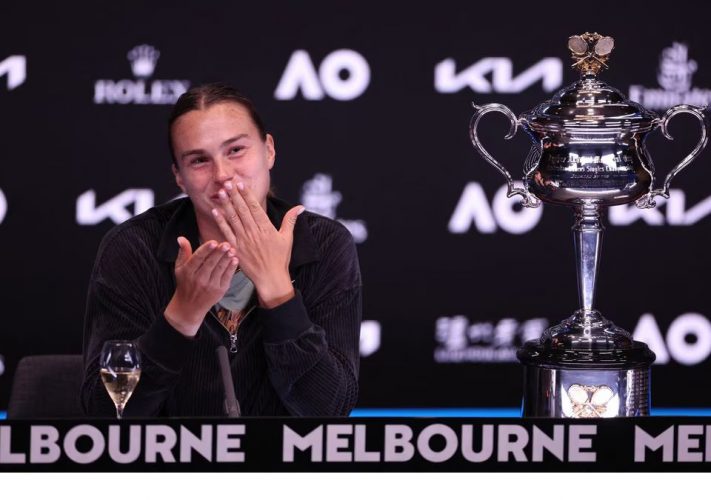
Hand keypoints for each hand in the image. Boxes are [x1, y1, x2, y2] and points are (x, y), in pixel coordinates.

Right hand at [164, 237, 238, 336]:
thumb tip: (181, 238)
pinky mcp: (219, 291)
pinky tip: (235, 260)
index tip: (213, 242)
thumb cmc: (185, 284)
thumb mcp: (179, 268)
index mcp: (188, 272)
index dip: (206, 250)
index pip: (197, 258)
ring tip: (232, 249)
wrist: (189, 307)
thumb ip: (183, 252)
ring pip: (220, 269)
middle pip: (210, 263)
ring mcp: (210, 286)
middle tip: (226, 244)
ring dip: (227, 259)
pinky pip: (227, 277)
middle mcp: (199, 279)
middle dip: (219, 253)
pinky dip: (231, 268)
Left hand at [211, 181, 303, 308]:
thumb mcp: (287, 238)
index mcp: (266, 228)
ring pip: (233, 218)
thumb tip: (300, 207)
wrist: (271, 278)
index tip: (241, 183)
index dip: (247, 194)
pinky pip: (226, 232)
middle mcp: (254, 232)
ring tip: (222, 192)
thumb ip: (290, 220)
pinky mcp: (236, 248)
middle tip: (228, 182)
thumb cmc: (280, 259)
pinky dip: (220, 221)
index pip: (255, 207)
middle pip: (242, 210)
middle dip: (235, 195)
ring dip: (227, 204)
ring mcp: (244, 240)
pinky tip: (215, 211)